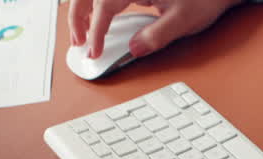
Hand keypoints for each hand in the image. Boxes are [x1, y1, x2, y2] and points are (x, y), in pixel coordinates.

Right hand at [69, 0, 242, 59]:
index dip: (97, 30)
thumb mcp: (184, 20)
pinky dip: (96, 7)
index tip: (94, 50)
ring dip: (83, 11)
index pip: (105, 5)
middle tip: (79, 43)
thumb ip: (158, 35)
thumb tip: (134, 49)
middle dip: (79, 17)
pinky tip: (96, 23)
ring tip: (82, 35)